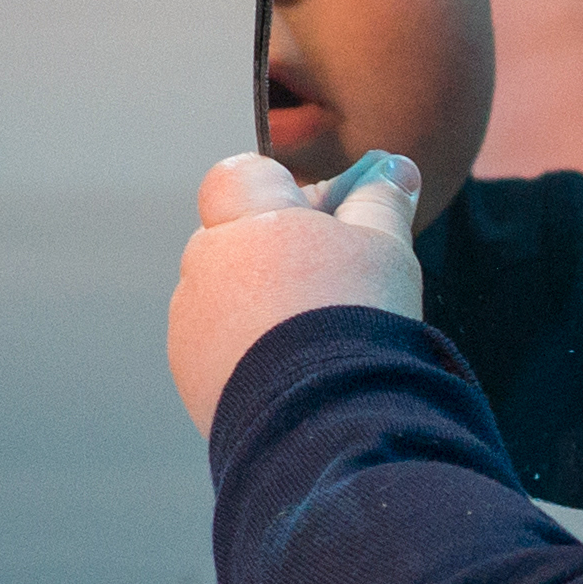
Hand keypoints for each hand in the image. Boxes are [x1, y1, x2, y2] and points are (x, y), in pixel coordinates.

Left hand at [170, 150, 421, 432]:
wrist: (323, 413)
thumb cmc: (354, 317)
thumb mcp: (384, 246)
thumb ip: (382, 200)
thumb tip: (394, 170)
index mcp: (248, 218)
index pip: (243, 173)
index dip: (283, 191)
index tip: (323, 217)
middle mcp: (207, 260)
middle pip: (236, 235)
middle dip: (276, 249)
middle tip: (332, 279)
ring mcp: (191, 316)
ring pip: (225, 291)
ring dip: (260, 301)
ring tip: (314, 335)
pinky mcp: (189, 368)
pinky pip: (216, 341)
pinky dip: (247, 347)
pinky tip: (292, 367)